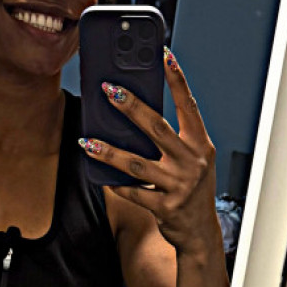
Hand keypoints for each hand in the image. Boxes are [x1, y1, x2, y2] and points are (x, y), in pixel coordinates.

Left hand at [79, 48, 218, 253]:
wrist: (200, 231)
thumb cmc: (190, 187)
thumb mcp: (190, 159)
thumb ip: (170, 139)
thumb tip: (131, 113)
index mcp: (200, 144)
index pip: (189, 105)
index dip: (177, 80)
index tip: (163, 55)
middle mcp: (193, 161)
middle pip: (157, 128)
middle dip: (131, 107)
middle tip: (108, 90)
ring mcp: (180, 185)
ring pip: (136, 163)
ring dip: (108, 152)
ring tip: (86, 142)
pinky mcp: (166, 206)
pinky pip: (133, 192)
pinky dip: (115, 185)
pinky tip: (101, 177)